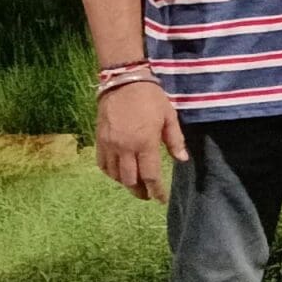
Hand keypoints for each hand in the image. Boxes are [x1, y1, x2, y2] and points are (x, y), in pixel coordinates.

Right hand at [96, 80, 187, 201]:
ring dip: (126, 183)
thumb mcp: (168, 116)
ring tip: (135, 184)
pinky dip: (111, 173)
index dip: (156, 191)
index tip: (161, 199)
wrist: (123, 81)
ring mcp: (110, 145)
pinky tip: (118, 173)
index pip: (150, 176)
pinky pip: (103, 165)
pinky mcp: (99, 141)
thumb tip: (182, 159)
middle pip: (130, 181)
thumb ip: (175, 140)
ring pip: (115, 175)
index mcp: (145, 143)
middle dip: (140, 191)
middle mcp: (125, 148)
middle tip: (147, 195)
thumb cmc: (150, 97)